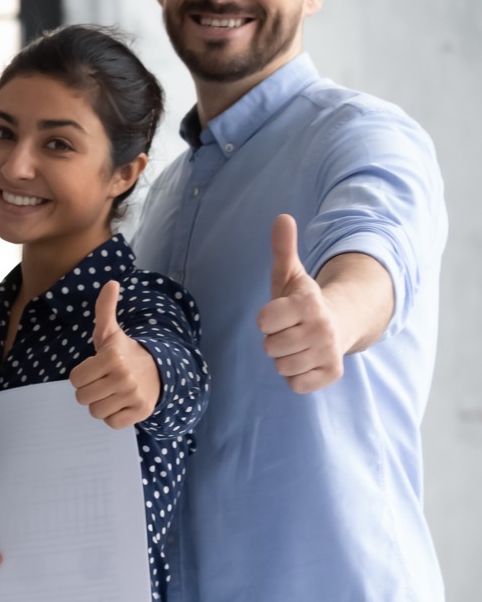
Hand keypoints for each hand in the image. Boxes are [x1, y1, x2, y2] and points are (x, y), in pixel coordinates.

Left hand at [68, 281, 160, 429]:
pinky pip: (112, 423)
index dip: (80, 376)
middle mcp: (124, 376)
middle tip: (102, 382)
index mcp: (112, 357)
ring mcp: (134, 395)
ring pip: (96, 412)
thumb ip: (104, 309)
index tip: (93, 370)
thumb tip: (111, 282)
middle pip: (83, 397)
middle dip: (88, 391)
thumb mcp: (110, 332)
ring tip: (111, 392)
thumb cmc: (125, 352)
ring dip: (100, 405)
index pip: (75, 379)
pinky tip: (120, 403)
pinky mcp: (141, 412)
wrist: (158, 370)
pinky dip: (113, 417)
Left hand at [257, 214, 343, 392]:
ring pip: (281, 366)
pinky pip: (295, 384)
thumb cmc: (303, 302)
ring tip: (298, 344)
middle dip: (275, 339)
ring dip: (285, 357)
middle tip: (290, 330)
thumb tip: (282, 217)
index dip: (266, 319)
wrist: (339, 323)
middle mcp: (323, 329)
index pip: (263, 321)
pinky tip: (306, 360)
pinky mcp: (332, 374)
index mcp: (309, 304)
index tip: (280, 313)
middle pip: (270, 347)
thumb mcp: (290, 274)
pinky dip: (296, 376)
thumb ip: (282, 248)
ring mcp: (330, 353)